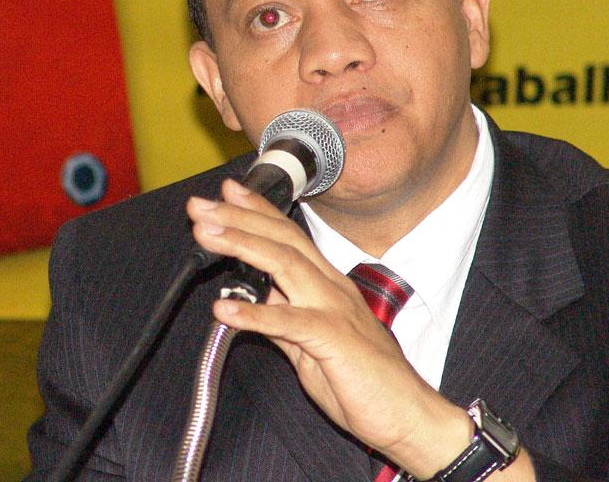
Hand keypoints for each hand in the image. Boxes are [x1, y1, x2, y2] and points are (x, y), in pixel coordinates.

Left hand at [188, 178, 471, 477]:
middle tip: (200, 205)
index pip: (287, 236)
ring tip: (207, 235)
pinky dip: (255, 313)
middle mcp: (330, 288)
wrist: (409, 417)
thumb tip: (254, 305)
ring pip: (284, 264)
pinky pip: (290, 322)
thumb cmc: (365, 384)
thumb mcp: (311, 346)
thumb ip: (283, 322)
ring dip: (241, 244)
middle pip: (281, 239)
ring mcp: (334, 309)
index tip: (226, 192)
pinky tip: (224, 308)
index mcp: (326, 285)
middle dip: (238, 216)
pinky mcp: (334, 340)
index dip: (256, 210)